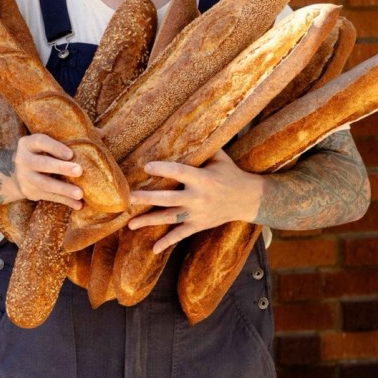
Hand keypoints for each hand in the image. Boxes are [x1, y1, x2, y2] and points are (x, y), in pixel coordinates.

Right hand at [10, 134, 83, 208]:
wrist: (18, 172)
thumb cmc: (41, 152)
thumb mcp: (43, 144)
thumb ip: (60, 141)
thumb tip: (93, 142)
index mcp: (28, 144)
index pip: (40, 142)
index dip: (55, 148)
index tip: (71, 154)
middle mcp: (23, 160)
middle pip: (42, 164)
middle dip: (61, 168)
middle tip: (79, 171)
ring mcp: (25, 178)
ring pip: (45, 184)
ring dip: (64, 189)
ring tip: (80, 193)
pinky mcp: (30, 192)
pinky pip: (49, 197)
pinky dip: (65, 200)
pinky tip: (78, 204)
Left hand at [127, 149, 263, 253]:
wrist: (248, 199)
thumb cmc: (229, 173)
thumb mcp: (219, 158)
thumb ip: (202, 148)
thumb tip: (186, 129)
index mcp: (203, 179)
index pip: (179, 173)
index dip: (163, 169)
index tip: (146, 166)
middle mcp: (199, 198)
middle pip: (169, 199)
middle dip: (148, 199)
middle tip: (130, 198)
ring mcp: (198, 214)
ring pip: (170, 218)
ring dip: (150, 221)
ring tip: (130, 224)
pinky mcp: (199, 225)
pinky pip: (181, 234)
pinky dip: (168, 242)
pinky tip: (154, 248)